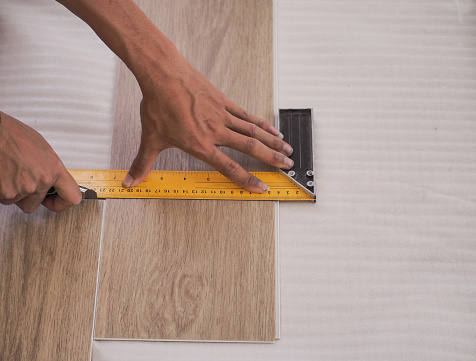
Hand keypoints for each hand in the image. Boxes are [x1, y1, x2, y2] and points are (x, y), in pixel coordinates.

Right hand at [0, 112, 81, 212]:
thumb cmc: (13, 135)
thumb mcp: (42, 149)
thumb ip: (48, 168)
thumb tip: (50, 177)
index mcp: (54, 169)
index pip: (72, 197)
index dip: (62, 203)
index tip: (55, 200)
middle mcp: (41, 181)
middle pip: (35, 204)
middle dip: (27, 196)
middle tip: (20, 182)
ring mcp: (23, 188)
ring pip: (16, 201)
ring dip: (12, 191)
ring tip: (9, 172)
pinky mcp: (6, 193)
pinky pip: (3, 198)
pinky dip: (1, 190)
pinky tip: (2, 174)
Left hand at [122, 52, 293, 192]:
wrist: (163, 74)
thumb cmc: (158, 105)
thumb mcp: (151, 138)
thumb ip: (143, 163)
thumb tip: (129, 182)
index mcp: (200, 144)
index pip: (229, 168)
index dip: (247, 180)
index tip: (262, 187)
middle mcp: (216, 131)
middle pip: (250, 148)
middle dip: (271, 160)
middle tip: (287, 167)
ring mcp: (222, 115)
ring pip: (253, 131)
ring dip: (272, 142)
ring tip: (287, 150)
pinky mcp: (224, 101)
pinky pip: (247, 115)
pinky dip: (261, 123)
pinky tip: (271, 129)